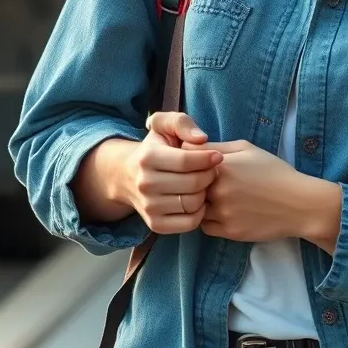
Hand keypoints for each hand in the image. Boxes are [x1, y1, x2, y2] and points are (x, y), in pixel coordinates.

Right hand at [118, 112, 222, 234]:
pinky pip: (188, 224)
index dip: (207, 158)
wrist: (129, 174)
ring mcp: (148, 206)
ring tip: (204, 184)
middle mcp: (145, 183)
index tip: (218, 156)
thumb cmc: (156, 147)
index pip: (185, 161)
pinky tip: (198, 200)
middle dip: (209, 176)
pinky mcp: (155, 224)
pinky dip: (199, 213)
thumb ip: (182, 123)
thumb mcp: (164, 126)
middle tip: (212, 170)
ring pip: (192, 204)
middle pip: (192, 184)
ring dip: (205, 194)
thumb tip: (201, 139)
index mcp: (148, 157)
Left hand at [181, 139, 310, 243]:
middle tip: (202, 183)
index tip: (195, 165)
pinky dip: (208, 220)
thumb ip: (217, 147)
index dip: (188, 163)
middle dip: (191, 184)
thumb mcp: (246, 149)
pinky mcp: (229, 232)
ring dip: (200, 203)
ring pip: (195, 208)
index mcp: (220, 165)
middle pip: (187, 186)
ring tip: (215, 198)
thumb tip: (191, 148)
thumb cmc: (273, 171)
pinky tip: (221, 212)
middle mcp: (218, 190)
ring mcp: (223, 212)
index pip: (185, 162)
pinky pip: (205, 226)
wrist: (298, 203)